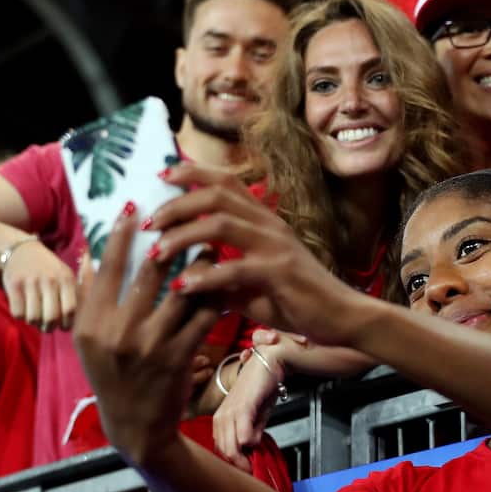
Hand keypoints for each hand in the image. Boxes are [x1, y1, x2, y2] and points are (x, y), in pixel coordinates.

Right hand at [4, 239, 77, 331]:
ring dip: (34, 322)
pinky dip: (20, 316)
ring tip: (35, 316)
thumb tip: (78, 320)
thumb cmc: (49, 270)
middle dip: (49, 327)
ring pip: (33, 318)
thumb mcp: (66, 275)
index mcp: (66, 278)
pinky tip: (23, 308)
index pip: (70, 310)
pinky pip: (18, 313)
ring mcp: (31, 281)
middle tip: (46, 326)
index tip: (63, 326)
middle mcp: (50, 279)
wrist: (22, 250)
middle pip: (51, 318)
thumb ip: (75, 294)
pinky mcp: (14, 284)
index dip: (67, 324)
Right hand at [73, 203, 221, 466]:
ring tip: (210, 237)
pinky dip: (216, 291)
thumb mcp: (88, 337)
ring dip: (200, 259)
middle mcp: (120, 332)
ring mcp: (153, 344)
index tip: (136, 204)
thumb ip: (88, 294)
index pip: (109, 266)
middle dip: (169, 235)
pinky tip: (224, 273)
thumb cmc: (110, 373)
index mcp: (91, 322)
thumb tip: (90, 249)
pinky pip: (204, 314)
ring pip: (183, 287)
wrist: (136, 426)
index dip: (124, 232)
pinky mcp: (181, 356)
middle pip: (149, 269)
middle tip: (183, 210)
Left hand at [147, 165, 367, 344]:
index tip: (161, 178)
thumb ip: (222, 277)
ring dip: (183, 236)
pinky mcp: (281, 273)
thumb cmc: (298, 300)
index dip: (192, 173)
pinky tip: (183, 287)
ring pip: (221, 225)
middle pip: (216, 195)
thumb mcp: (252, 285)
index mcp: (263, 221)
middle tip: (148, 223)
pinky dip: (205, 276)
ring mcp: (276, 246)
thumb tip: (187, 277)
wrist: (342, 317)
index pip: (225, 181)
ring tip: (156, 253)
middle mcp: (269, 225)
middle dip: (177, 205)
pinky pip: (236, 269)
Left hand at [213, 345, 285, 471]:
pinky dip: (250, 442)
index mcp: (221, 420)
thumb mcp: (256, 417)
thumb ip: (252, 433)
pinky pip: (242, 434)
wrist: (269, 362)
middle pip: (223, 452)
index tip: (247, 470)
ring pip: (230, 447)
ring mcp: (230, 412)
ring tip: (255, 460)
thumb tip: (251, 451)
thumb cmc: (262, 387)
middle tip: (253, 470)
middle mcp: (221, 417)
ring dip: (244, 458)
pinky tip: (256, 440)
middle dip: (239, 466)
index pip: (220, 450)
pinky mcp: (242, 407)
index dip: (234, 463)